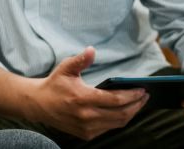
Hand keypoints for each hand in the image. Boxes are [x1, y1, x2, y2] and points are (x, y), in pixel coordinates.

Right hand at [28, 47, 148, 139]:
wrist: (38, 104)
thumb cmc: (54, 84)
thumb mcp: (65, 68)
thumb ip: (81, 60)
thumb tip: (92, 50)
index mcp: (82, 98)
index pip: (115, 99)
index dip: (132, 95)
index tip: (142, 90)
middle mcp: (86, 115)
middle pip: (121, 114)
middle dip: (137, 105)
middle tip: (144, 96)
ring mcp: (87, 127)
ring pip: (118, 123)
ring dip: (131, 114)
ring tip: (138, 103)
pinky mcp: (86, 134)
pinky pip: (109, 128)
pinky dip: (119, 120)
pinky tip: (123, 111)